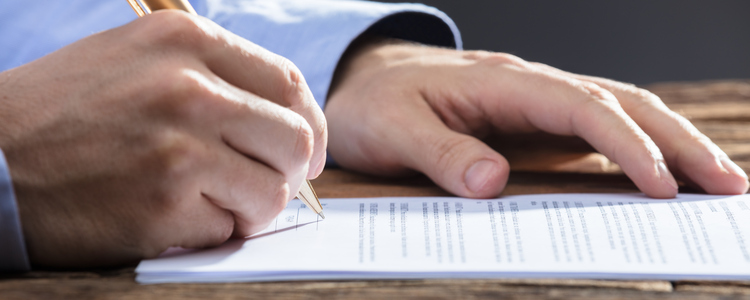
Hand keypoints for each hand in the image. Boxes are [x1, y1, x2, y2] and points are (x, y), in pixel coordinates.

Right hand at [0, 10, 325, 267]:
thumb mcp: (136, 61)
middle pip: (294, 139)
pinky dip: (211, 232)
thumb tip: (282, 115)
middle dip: (288, 172)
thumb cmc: (64, 114)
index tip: (306, 152)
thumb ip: (212, 76)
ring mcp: (179, 147)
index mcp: (185, 41)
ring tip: (209, 204)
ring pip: (272, 192)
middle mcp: (189, 88)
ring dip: (250, 208)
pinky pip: (228, 229)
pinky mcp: (164, 204)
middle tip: (263, 186)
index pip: (288, 83)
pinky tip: (171, 218)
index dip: (310, 124)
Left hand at [325, 39, 747, 198]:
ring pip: (616, 111)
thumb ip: (438, 153)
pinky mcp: (531, 123)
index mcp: (500, 82)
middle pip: (618, 102)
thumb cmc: (374, 103)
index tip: (662, 185)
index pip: (581, 106)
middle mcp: (528, 87)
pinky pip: (593, 131)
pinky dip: (634, 150)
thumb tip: (492, 183)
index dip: (626, 143)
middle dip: (677, 140)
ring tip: (716, 180)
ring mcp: (534, 104)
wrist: (363, 81)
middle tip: (729, 183)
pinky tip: (659, 176)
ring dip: (669, 142)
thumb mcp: (391, 130)